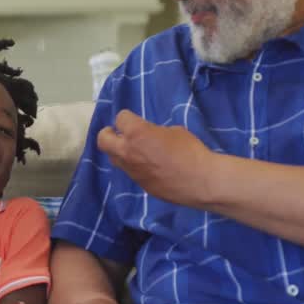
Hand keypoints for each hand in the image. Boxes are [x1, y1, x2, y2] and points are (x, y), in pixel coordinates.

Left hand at [97, 110, 213, 208]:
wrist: (200, 181)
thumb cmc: (190, 151)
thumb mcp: (174, 131)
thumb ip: (155, 132)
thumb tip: (151, 136)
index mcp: (136, 134)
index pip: (120, 118)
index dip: (128, 118)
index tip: (134, 120)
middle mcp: (127, 152)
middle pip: (103, 140)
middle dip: (108, 134)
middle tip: (118, 133)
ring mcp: (131, 171)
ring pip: (113, 158)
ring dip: (119, 151)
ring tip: (133, 151)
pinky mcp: (139, 184)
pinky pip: (129, 171)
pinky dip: (133, 166)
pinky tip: (148, 166)